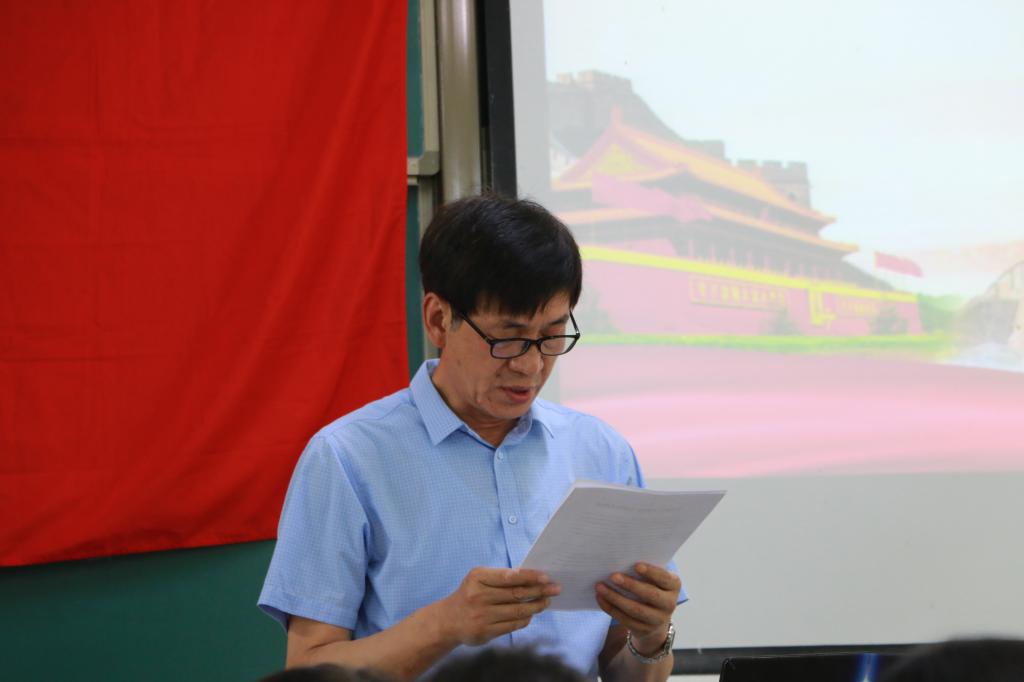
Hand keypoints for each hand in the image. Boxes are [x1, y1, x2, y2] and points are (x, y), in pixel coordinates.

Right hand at [437, 567, 560, 645]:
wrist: (448, 620)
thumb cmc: (470, 594)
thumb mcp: (479, 579)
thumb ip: (501, 578)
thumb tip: (531, 578)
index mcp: (478, 578)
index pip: (509, 576)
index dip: (529, 577)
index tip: (546, 577)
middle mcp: (479, 596)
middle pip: (516, 594)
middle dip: (539, 590)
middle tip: (555, 588)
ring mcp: (482, 616)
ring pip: (517, 610)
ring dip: (536, 605)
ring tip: (546, 601)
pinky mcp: (485, 632)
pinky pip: (512, 625)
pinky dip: (525, 618)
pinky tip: (532, 613)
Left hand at [595, 562, 679, 653]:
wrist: (655, 619)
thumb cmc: (651, 587)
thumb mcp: (654, 579)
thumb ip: (644, 571)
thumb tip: (620, 560)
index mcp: (673, 585)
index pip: (664, 578)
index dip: (651, 572)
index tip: (636, 565)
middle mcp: (669, 603)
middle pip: (650, 595)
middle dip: (631, 585)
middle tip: (613, 576)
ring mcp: (657, 619)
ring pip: (635, 609)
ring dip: (615, 597)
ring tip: (600, 586)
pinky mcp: (643, 630)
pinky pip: (625, 619)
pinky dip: (610, 608)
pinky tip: (600, 598)